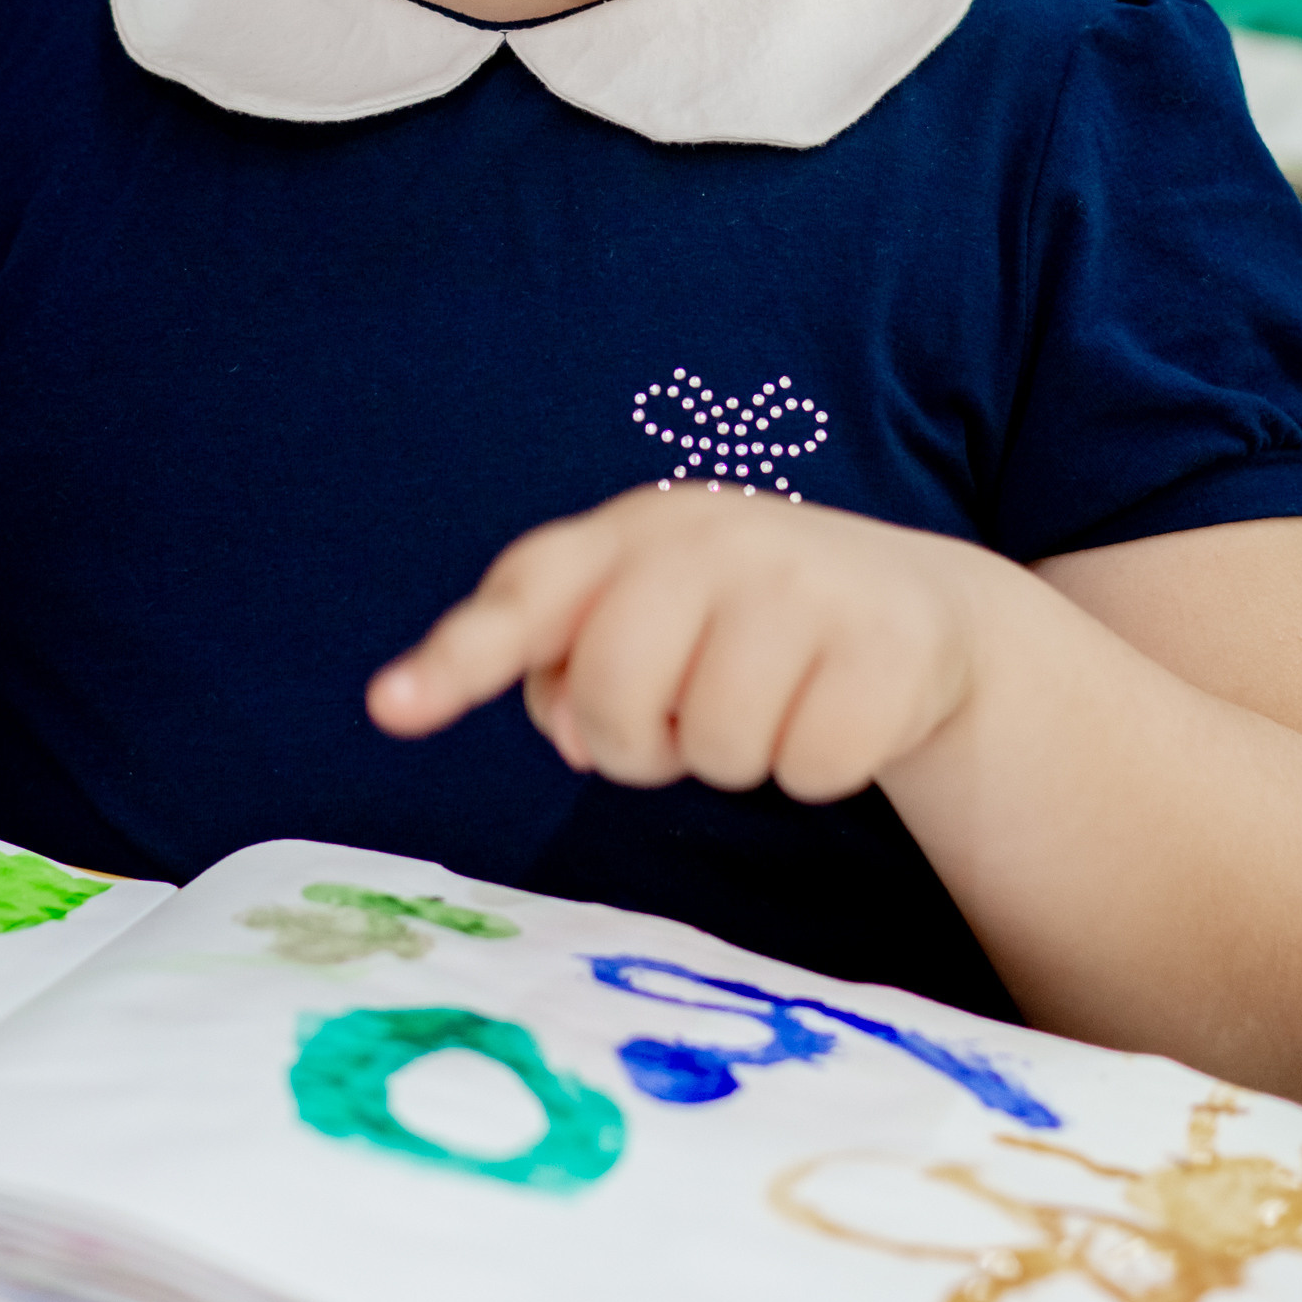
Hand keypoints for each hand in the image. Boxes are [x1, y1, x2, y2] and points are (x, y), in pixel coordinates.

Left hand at [368, 486, 984, 800]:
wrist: (911, 606)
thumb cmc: (736, 624)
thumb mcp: (646, 620)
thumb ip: (571, 667)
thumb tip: (570, 729)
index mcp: (633, 530)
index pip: (529, 592)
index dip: (458, 656)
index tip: (390, 709)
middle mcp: (716, 538)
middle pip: (615, 696)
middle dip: (636, 744)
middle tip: (680, 720)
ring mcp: (808, 585)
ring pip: (718, 749)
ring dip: (732, 759)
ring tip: (764, 702)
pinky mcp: (888, 648)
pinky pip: (809, 771)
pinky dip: (813, 771)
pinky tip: (830, 711)